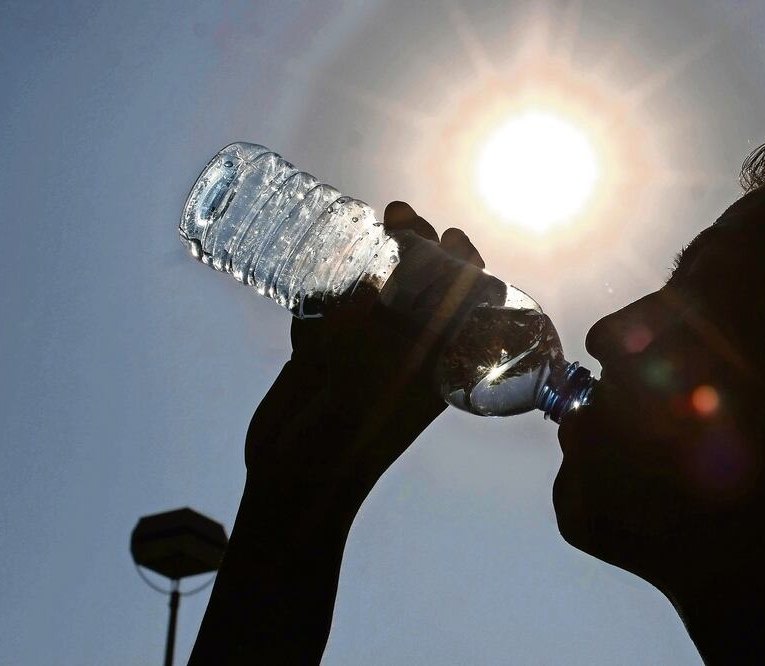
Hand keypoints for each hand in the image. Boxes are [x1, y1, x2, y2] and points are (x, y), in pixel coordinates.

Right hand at [243, 201, 486, 518]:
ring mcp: (361, 354)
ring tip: (374, 227)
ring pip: (374, 293)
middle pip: (420, 288)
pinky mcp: (320, 356)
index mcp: (440, 363)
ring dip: (372, 261)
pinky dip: (325, 293)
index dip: (465, 266)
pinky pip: (327, 312)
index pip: (467, 305)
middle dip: (415, 246)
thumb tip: (396, 270)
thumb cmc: (358, 423)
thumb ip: (400, 312)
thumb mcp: (392, 363)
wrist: (297, 477)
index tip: (453, 236)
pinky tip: (322, 274)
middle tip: (401, 215)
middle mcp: (406, 355)